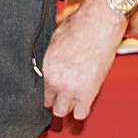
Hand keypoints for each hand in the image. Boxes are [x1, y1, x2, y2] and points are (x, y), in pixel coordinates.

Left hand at [42, 1, 126, 120]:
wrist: (99, 24)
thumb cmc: (78, 26)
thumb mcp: (53, 39)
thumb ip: (48, 56)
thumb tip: (45, 59)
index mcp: (46, 68)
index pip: (38, 92)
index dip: (43, 95)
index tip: (46, 95)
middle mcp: (57, 81)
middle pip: (50, 105)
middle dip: (53, 104)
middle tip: (56, 101)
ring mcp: (73, 88)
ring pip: (63, 112)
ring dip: (65, 109)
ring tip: (67, 105)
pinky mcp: (90, 92)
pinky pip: (81, 113)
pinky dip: (79, 112)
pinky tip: (79, 107)